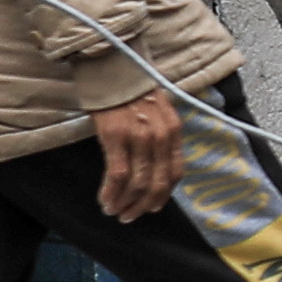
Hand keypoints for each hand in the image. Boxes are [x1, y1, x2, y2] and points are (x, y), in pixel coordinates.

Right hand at [88, 88, 184, 223]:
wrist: (112, 65)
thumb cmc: (131, 89)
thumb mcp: (157, 112)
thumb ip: (160, 136)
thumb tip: (152, 166)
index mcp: (174, 131)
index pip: (175, 173)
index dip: (164, 195)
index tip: (153, 206)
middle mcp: (161, 136)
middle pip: (157, 184)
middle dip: (143, 206)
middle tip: (130, 216)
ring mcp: (139, 137)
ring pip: (137, 184)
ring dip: (125, 204)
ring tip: (115, 212)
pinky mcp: (115, 137)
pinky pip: (117, 175)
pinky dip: (111, 193)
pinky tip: (105, 201)